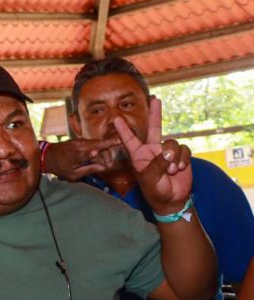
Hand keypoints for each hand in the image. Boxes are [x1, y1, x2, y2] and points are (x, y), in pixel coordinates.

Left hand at [43, 137, 122, 179]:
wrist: (48, 155)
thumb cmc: (60, 167)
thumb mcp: (73, 174)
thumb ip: (89, 170)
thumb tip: (104, 168)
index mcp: (73, 156)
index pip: (82, 154)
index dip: (89, 154)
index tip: (96, 152)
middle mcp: (77, 146)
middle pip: (98, 145)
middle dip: (108, 152)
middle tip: (111, 164)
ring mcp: (80, 141)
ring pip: (98, 144)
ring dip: (105, 152)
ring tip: (108, 164)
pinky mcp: (81, 140)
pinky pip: (94, 143)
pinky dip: (99, 150)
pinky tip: (101, 159)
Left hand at [113, 97, 192, 212]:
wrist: (172, 199)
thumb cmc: (156, 191)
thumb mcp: (151, 179)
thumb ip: (158, 164)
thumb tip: (169, 151)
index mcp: (139, 155)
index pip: (129, 140)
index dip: (123, 130)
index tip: (116, 119)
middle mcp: (152, 151)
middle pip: (154, 129)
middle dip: (155, 114)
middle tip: (155, 99)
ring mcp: (167, 152)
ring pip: (172, 143)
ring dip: (173, 156)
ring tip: (171, 170)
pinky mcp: (180, 155)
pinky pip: (184, 149)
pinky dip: (183, 158)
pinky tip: (180, 168)